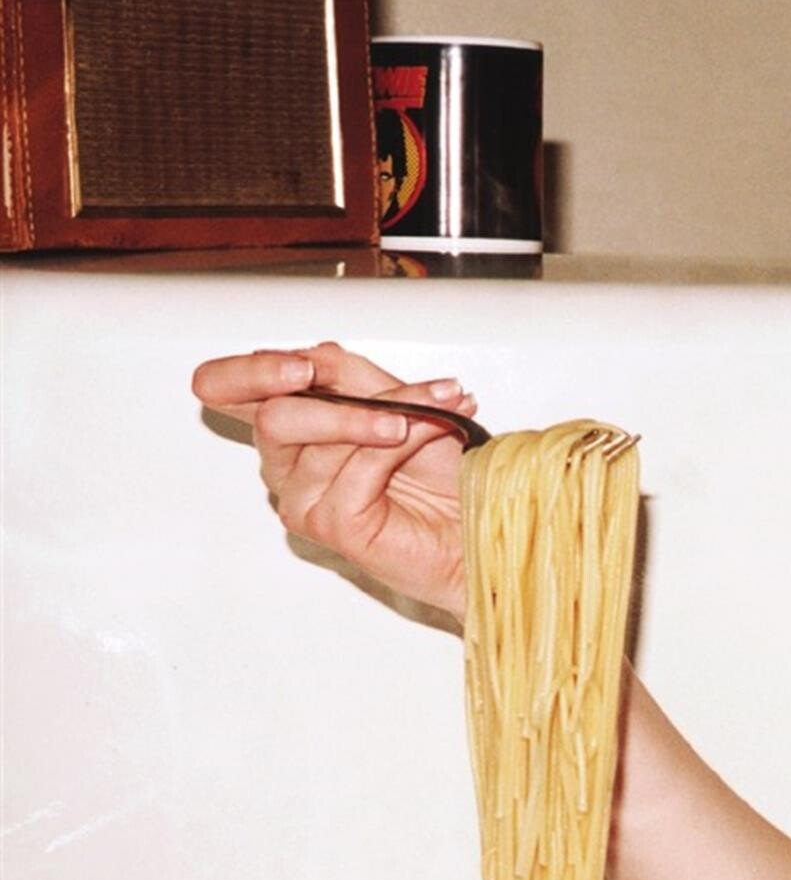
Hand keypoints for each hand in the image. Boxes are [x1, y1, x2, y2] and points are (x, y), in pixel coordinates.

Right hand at [189, 339, 479, 622]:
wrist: (477, 518)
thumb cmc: (439, 470)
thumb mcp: (393, 398)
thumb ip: (348, 376)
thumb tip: (315, 355)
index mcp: (290, 424)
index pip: (224, 390)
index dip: (247, 373)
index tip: (302, 366)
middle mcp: (287, 463)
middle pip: (270, 415)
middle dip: (323, 391)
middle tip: (349, 377)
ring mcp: (304, 497)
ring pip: (323, 434)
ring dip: (392, 408)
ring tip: (439, 406)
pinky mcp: (330, 524)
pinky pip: (359, 464)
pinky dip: (405, 436)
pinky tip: (434, 429)